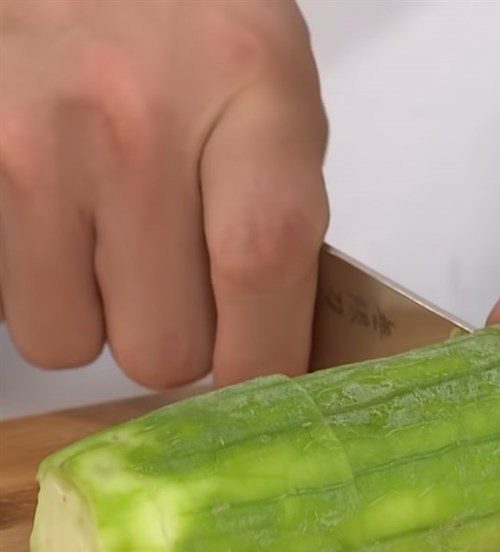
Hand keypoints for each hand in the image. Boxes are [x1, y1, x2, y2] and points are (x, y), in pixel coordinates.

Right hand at [1, 0, 327, 387]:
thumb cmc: (204, 35)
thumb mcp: (282, 104)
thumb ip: (284, 226)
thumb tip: (276, 354)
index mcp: (249, 97)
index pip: (259, 265)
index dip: (265, 355)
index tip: (266, 381)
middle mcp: (131, 124)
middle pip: (162, 344)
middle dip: (183, 340)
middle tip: (186, 284)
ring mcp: (31, 146)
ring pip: (71, 342)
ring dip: (105, 321)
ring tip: (120, 248)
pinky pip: (11, 306)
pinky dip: (50, 291)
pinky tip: (71, 228)